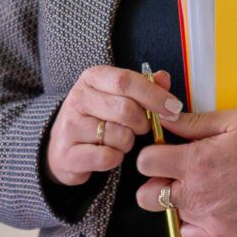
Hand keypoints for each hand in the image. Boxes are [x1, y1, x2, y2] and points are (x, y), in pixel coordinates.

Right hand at [46, 66, 179, 187]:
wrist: (63, 146)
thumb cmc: (98, 116)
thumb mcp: (118, 95)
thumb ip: (144, 85)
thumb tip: (163, 78)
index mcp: (93, 78)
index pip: (126, 81)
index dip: (154, 95)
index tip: (174, 108)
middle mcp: (78, 98)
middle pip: (125, 109)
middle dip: (142, 122)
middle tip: (141, 128)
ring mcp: (70, 126)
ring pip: (118, 135)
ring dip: (128, 142)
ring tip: (120, 140)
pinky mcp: (67, 154)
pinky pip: (107, 157)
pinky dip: (115, 158)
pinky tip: (109, 154)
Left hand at [134, 108, 236, 236]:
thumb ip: (196, 121)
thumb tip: (167, 118)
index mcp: (195, 162)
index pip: (145, 162)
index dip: (152, 154)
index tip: (164, 152)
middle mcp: (193, 194)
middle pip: (145, 196)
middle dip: (154, 183)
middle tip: (175, 174)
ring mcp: (204, 219)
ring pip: (169, 213)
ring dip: (178, 202)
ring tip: (201, 189)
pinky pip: (188, 234)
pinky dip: (193, 222)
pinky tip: (210, 207)